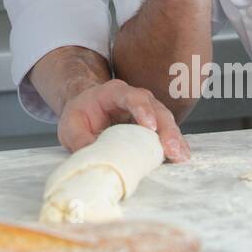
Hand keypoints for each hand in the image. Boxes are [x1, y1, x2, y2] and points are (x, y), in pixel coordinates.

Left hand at [57, 79, 189, 160]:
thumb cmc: (80, 114)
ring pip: (166, 121)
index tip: (150, 127)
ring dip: (175, 139)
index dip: (143, 110)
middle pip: (156, 109)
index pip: (132, 97)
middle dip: (166, 130)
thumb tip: (94, 159)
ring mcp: (148, 110)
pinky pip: (166, 133)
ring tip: (181, 157)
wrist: (86, 109)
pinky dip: (174, 144)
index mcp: (114, 92)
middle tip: (172, 150)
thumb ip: (79, 140)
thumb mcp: (70, 126)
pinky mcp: (153, 125)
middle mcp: (136, 98)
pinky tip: (181, 158)